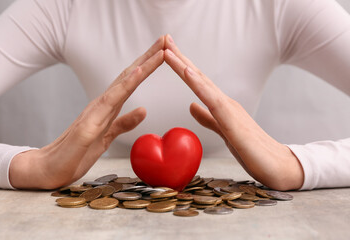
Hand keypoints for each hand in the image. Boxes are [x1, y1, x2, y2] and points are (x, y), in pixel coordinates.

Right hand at [9, 37, 165, 188]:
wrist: (49, 169)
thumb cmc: (76, 153)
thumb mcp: (107, 137)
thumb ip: (123, 123)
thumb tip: (143, 110)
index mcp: (107, 108)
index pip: (131, 82)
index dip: (148, 66)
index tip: (165, 52)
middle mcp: (101, 104)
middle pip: (129, 76)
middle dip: (149, 57)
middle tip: (167, 39)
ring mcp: (94, 113)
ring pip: (122, 84)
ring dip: (142, 67)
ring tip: (159, 51)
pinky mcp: (88, 126)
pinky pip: (109, 103)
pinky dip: (124, 86)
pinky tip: (136, 74)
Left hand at [164, 35, 303, 189]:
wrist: (278, 165)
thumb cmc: (252, 150)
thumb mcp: (223, 131)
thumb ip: (208, 118)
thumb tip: (191, 105)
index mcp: (221, 105)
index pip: (197, 82)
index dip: (181, 67)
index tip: (166, 52)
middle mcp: (224, 102)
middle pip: (197, 76)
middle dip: (179, 57)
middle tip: (165, 39)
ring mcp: (229, 109)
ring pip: (202, 83)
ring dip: (183, 64)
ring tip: (168, 49)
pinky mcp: (232, 121)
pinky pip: (211, 99)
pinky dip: (198, 84)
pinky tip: (187, 71)